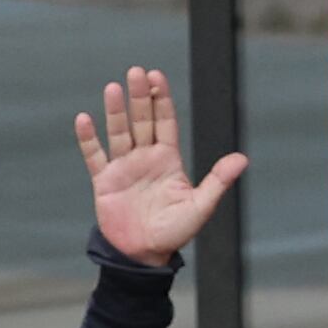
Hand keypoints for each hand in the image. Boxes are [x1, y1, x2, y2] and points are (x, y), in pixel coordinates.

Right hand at [77, 65, 240, 267]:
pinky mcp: (104, 180)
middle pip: (142, 120)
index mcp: (168, 160)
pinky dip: (89, 139)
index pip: (165, 122)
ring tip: (113, 88)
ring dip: (116, 111)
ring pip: (118, 132)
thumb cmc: (174, 232)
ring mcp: (123, 167)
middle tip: (136, 72)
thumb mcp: (200, 206)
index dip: (161, 100)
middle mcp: (145, 157)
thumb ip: (218, 181)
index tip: (157, 77)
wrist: (144, 255)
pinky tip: (84, 119)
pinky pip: (94, 155)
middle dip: (139, 97)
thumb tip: (243, 159)